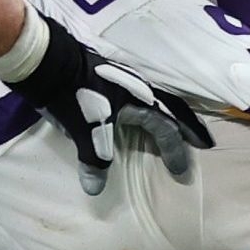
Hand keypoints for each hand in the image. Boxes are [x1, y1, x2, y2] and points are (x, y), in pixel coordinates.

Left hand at [8, 15, 211, 194]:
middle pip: (173, 111)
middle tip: (203, 142)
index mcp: (141, 104)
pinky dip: (152, 105)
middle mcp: (141, 90)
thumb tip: (95, 189)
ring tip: (179, 126)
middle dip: (189, 129)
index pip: (167, 132)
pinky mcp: (111, 74)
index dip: (176, 153)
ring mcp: (126, 79)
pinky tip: (145, 108)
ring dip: (172, 115)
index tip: (181, 173)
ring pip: (159, 99)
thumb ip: (94, 160)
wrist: (46, 59)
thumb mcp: (85, 131)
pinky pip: (143, 93)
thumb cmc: (73, 96)